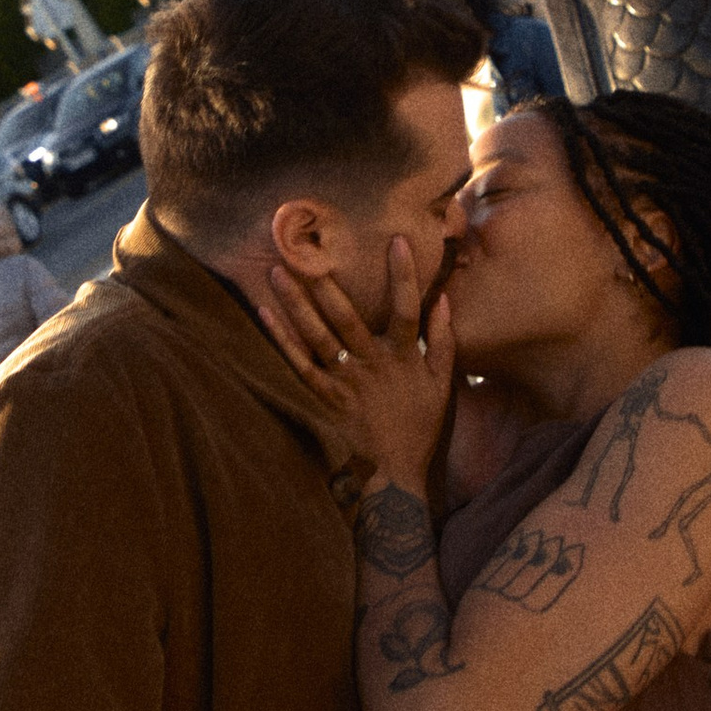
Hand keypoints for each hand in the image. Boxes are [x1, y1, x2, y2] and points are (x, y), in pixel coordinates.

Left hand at [261, 237, 451, 493]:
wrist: (396, 470)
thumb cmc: (421, 423)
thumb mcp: (443, 382)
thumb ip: (445, 339)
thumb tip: (443, 297)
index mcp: (405, 357)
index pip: (407, 309)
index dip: (404, 276)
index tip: (397, 240)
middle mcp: (372, 365)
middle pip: (347, 319)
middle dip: (327, 283)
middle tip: (308, 251)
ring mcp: (346, 381)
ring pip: (318, 337)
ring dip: (296, 304)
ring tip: (278, 272)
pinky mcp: (326, 397)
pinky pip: (299, 366)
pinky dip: (282, 340)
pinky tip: (266, 315)